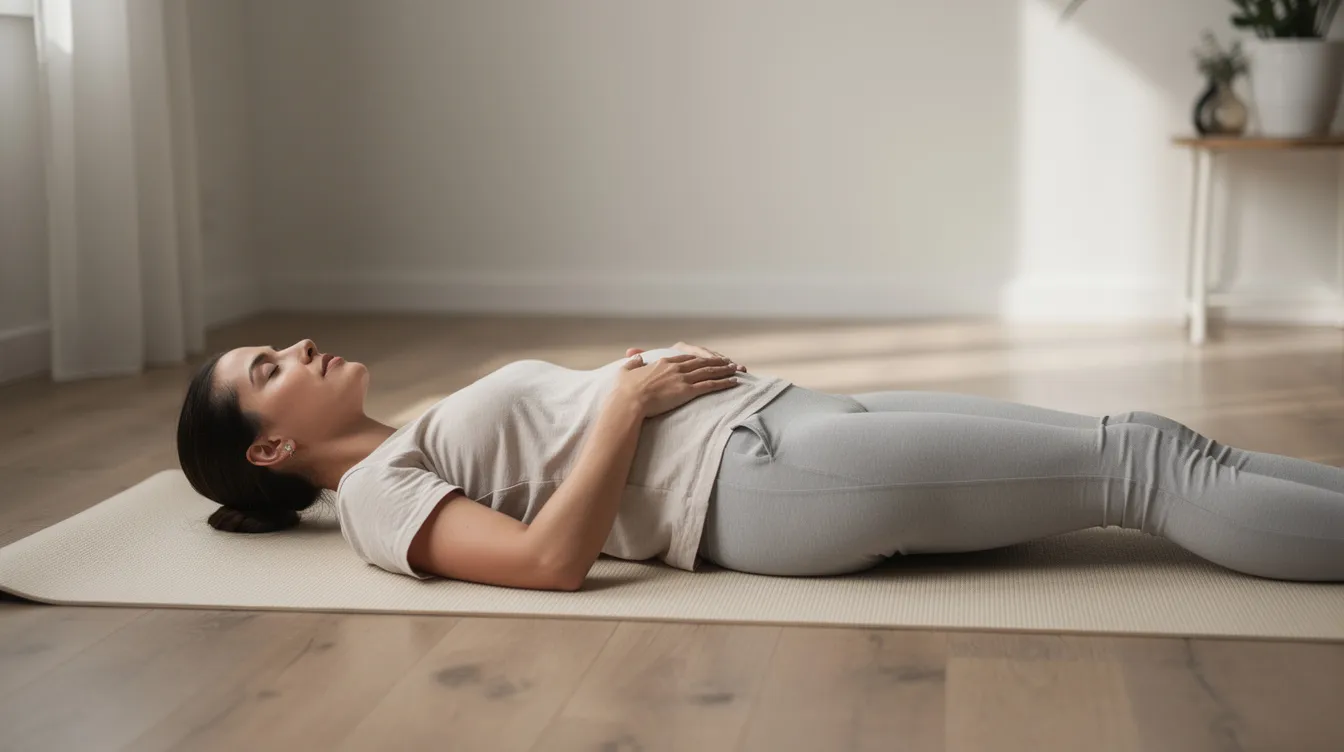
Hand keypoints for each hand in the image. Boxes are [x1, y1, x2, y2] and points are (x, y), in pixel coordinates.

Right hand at [614, 354, 741, 417]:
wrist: (629, 402)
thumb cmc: (625, 390)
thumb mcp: (626, 372)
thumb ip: (632, 363)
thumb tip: (635, 356)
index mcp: (663, 363)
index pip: (684, 358)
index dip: (697, 358)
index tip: (705, 358)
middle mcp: (675, 368)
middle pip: (700, 362)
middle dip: (715, 362)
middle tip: (727, 361)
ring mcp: (682, 379)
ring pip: (708, 372)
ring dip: (723, 370)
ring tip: (735, 369)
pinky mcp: (687, 391)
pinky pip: (710, 385)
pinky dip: (723, 383)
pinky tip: (733, 382)